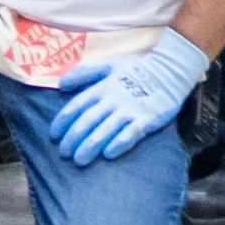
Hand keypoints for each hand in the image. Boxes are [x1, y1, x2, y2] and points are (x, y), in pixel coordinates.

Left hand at [53, 28, 215, 166]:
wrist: (170, 70)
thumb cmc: (137, 69)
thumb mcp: (108, 65)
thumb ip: (84, 74)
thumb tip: (60, 84)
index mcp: (102, 87)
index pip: (77, 105)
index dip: (63, 121)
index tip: (54, 135)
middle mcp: (113, 99)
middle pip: (88, 120)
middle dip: (73, 138)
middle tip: (64, 153)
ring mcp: (130, 110)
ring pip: (105, 129)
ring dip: (90, 145)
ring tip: (79, 160)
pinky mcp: (146, 119)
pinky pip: (131, 133)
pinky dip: (119, 143)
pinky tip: (108, 154)